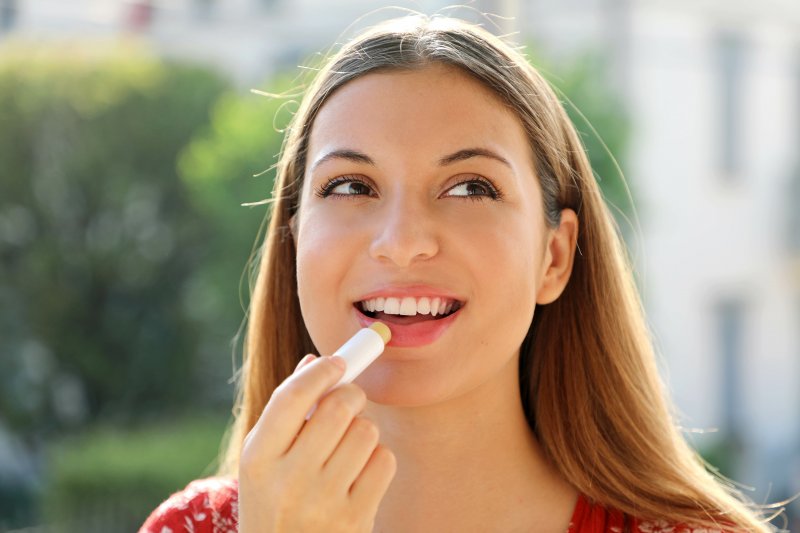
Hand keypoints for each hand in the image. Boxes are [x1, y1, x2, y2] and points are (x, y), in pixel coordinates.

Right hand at [238, 354, 396, 531]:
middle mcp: (288, 481)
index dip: (320, 372)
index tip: (337, 361)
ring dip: (363, 430)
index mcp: (257, 459)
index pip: (291, 397)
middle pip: (337, 408)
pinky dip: (377, 458)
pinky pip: (384, 460)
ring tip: (348, 447)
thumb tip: (314, 362)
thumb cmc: (276, 500)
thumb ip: (286, 412)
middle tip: (350, 399)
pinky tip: (361, 472)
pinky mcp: (356, 519)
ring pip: (365, 431)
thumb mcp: (265, 461)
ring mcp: (323, 502)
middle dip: (350, 394)